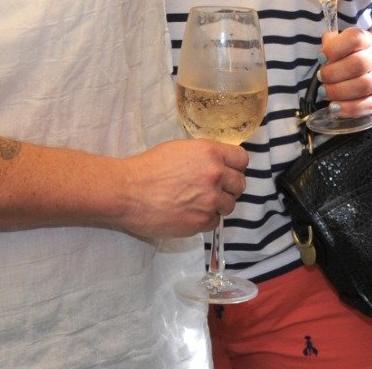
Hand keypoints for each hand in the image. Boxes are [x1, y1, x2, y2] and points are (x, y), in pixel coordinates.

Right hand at [118, 138, 247, 239]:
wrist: (129, 191)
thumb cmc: (149, 167)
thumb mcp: (180, 149)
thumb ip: (203, 156)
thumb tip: (217, 163)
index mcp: (210, 152)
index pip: (242, 159)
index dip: (235, 166)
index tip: (227, 170)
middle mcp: (215, 175)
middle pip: (239, 184)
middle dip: (228, 186)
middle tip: (212, 188)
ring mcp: (211, 200)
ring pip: (230, 205)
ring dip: (218, 204)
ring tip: (198, 202)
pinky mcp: (202, 222)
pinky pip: (215, 221)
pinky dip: (205, 218)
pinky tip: (189, 213)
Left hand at [318, 26, 371, 116]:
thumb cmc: (352, 55)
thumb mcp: (342, 43)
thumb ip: (330, 43)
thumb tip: (323, 54)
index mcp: (367, 40)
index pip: (354, 39)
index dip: (334, 49)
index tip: (321, 58)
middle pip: (357, 64)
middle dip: (333, 73)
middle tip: (321, 77)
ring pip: (364, 85)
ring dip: (339, 91)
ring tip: (324, 93)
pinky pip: (369, 105)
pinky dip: (349, 108)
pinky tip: (335, 107)